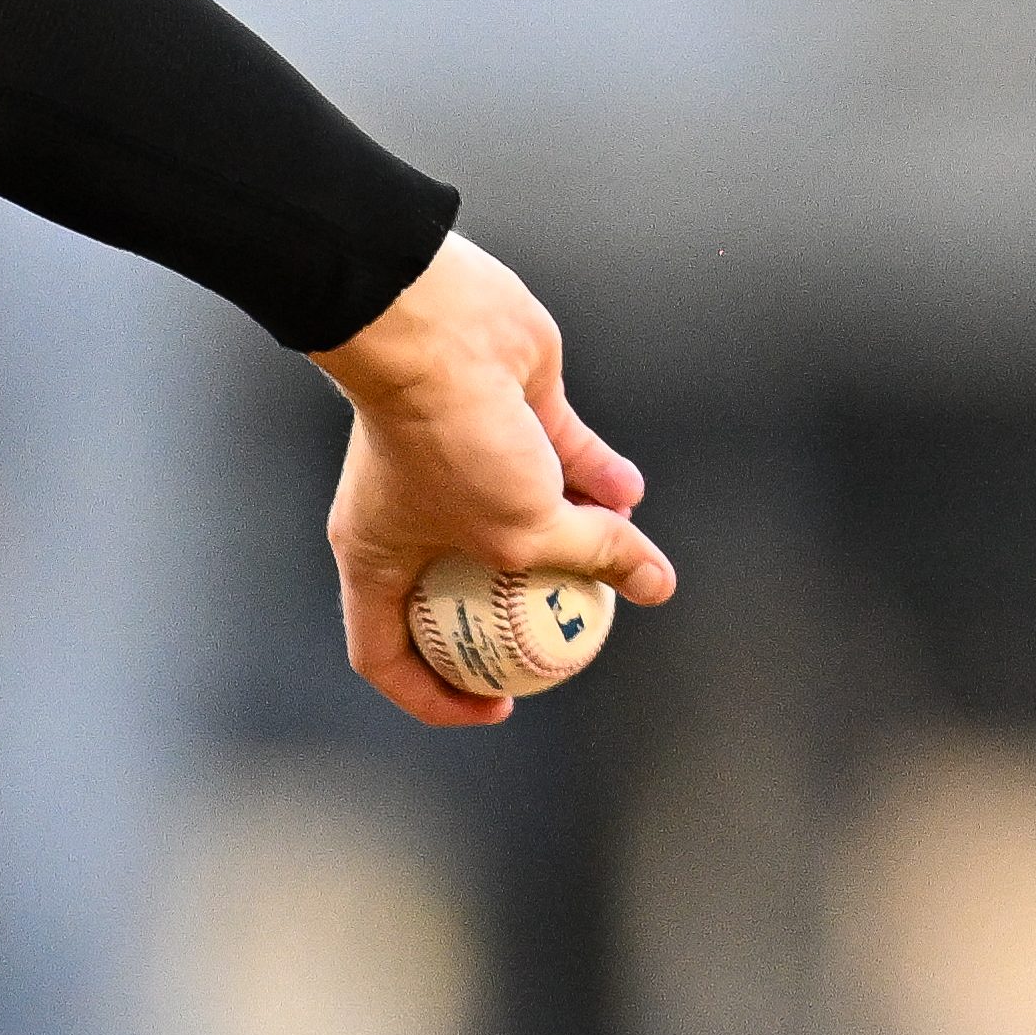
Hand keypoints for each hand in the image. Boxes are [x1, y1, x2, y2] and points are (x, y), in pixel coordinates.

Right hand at [312, 233, 668, 726]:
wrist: (438, 328)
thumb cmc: (452, 442)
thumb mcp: (525, 529)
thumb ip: (592, 558)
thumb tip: (656, 583)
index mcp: (379, 558)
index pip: (386, 654)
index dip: (438, 696)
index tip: (501, 706)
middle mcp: (411, 515)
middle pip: (459, 593)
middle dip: (519, 621)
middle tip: (569, 640)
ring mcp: (461, 464)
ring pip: (519, 522)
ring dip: (570, 542)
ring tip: (614, 562)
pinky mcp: (507, 416)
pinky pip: (556, 460)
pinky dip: (593, 478)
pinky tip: (631, 494)